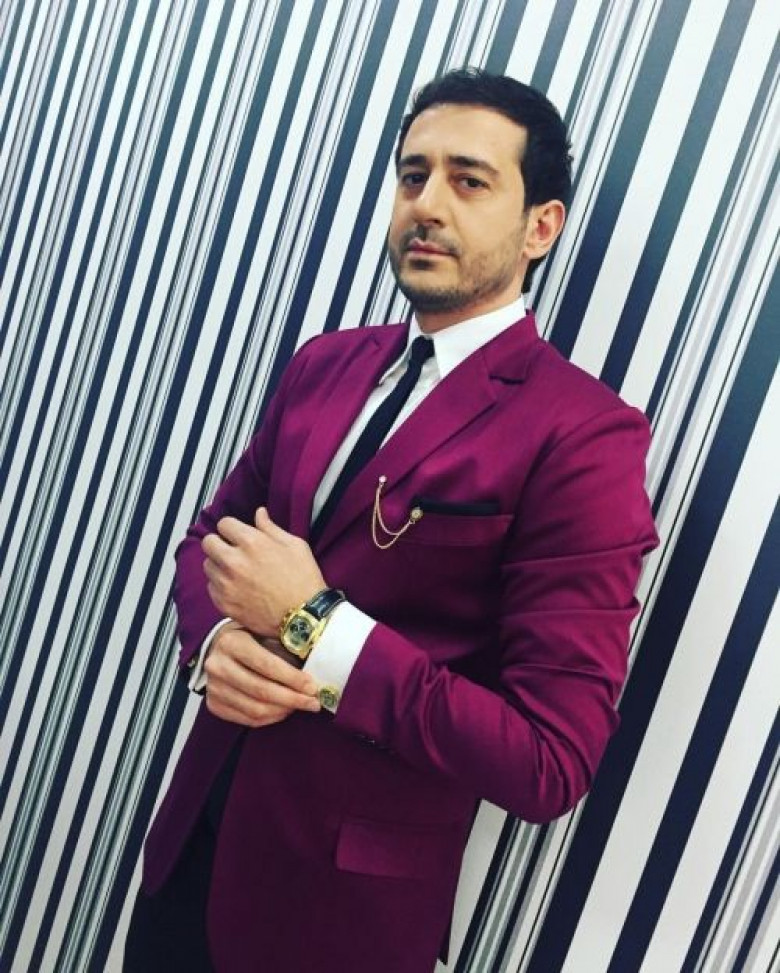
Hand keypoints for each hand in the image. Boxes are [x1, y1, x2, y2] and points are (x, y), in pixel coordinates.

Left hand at [202, 507, 325, 636]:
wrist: (303, 616)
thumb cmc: (303, 579)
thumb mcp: (295, 545)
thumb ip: (271, 528)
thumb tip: (259, 513)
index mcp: (252, 543)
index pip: (224, 524)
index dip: (232, 528)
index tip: (237, 534)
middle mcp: (234, 561)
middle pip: (208, 542)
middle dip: (219, 543)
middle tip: (232, 550)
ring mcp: (227, 584)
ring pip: (208, 565)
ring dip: (219, 565)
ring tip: (236, 571)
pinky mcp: (224, 603)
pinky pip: (211, 587)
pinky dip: (220, 585)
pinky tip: (236, 587)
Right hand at [204, 625, 319, 727]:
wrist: (219, 649)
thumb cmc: (251, 640)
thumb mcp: (265, 635)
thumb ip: (284, 651)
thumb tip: (315, 673)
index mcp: (232, 642)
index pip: (267, 665)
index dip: (293, 679)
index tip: (313, 687)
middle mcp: (217, 665)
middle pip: (261, 690)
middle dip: (293, 699)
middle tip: (313, 703)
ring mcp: (213, 687)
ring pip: (255, 709)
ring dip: (283, 711)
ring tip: (300, 706)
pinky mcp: (213, 704)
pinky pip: (247, 719)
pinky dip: (270, 718)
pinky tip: (283, 711)